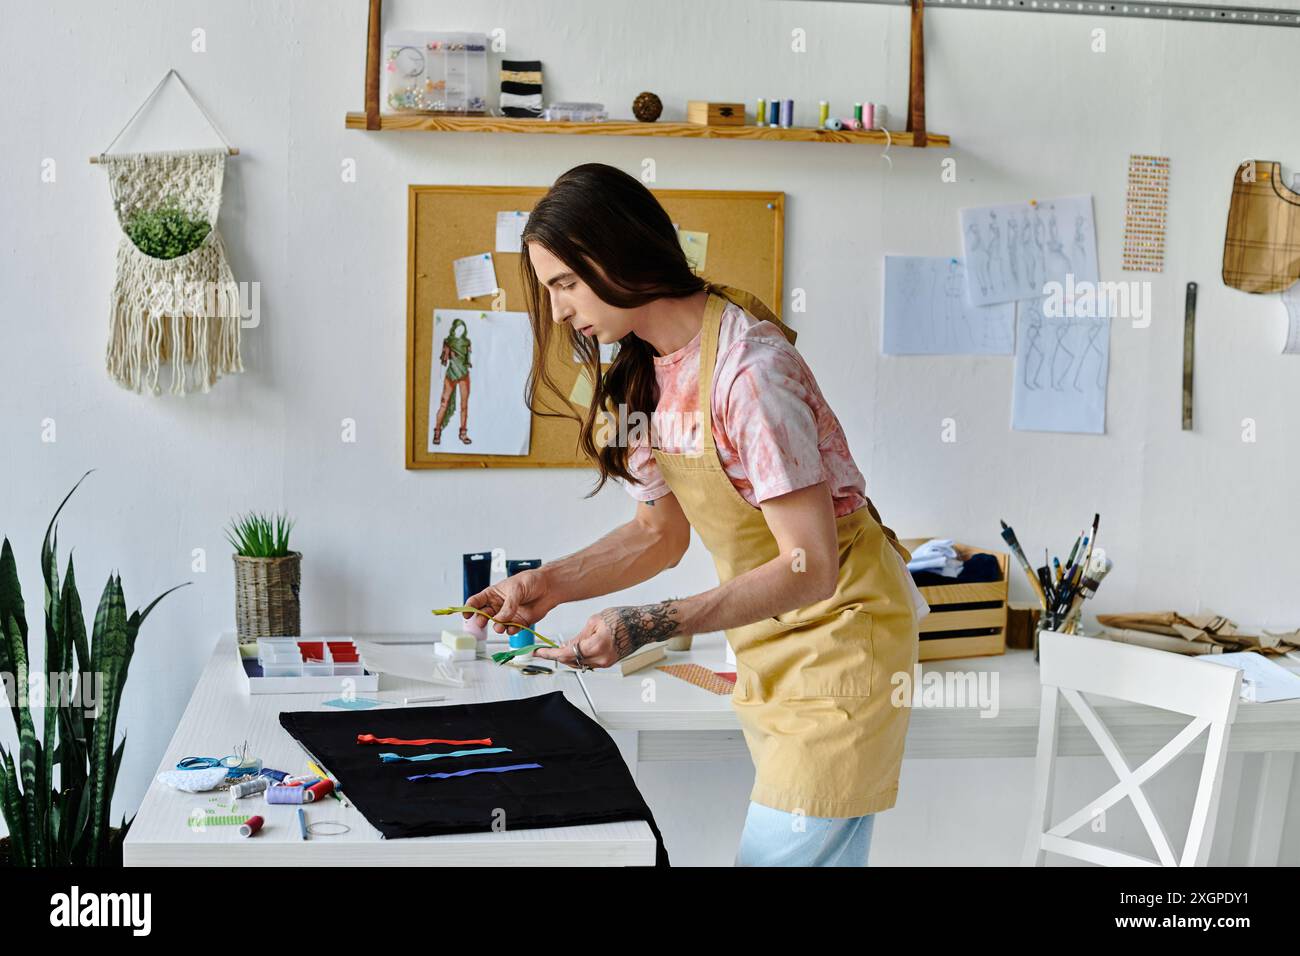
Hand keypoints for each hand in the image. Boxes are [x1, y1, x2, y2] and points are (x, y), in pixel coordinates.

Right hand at [464, 569, 555, 636]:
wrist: (549, 587)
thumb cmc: (531, 581)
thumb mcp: (516, 589)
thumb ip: (508, 605)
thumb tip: (500, 619)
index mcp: (494, 594)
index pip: (477, 601)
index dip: (469, 608)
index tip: (466, 614)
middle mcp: (499, 606)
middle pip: (484, 615)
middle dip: (482, 620)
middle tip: (483, 621)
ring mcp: (508, 615)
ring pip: (497, 625)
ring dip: (497, 627)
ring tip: (500, 626)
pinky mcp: (519, 622)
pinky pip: (511, 630)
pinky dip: (511, 631)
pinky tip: (513, 628)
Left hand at [535, 602, 680, 668]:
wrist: (644, 624)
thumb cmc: (624, 618)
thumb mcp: (595, 620)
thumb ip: (579, 636)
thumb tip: (567, 645)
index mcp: (597, 645)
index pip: (567, 653)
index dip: (549, 654)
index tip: (538, 653)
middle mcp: (601, 658)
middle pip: (571, 661)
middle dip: (556, 656)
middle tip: (544, 650)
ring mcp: (606, 662)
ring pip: (579, 663)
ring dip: (568, 657)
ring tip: (558, 648)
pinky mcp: (609, 663)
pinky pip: (588, 663)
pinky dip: (579, 657)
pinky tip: (574, 649)